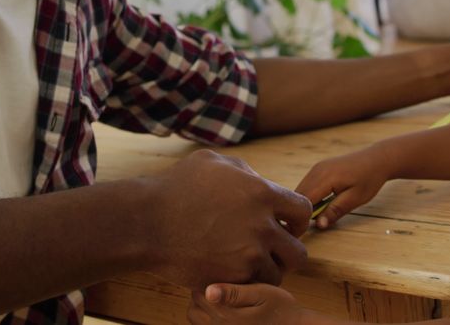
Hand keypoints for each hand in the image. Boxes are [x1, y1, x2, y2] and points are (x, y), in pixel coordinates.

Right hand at [148, 150, 311, 288]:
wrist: (147, 222)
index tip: (286, 225)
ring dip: (267, 270)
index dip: (297, 219)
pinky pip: (254, 287)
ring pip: (278, 274)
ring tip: (250, 264)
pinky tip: (233, 272)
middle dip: (287, 251)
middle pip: (299, 251)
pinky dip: (247, 283)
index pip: (303, 210)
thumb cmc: (175, 187)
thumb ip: (245, 171)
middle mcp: (262, 225)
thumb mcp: (213, 162)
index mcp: (261, 193)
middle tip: (272, 250)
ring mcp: (248, 255)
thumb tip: (261, 181)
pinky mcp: (233, 277)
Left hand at [187, 283, 315, 324]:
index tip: (215, 269)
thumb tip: (209, 290)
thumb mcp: (262, 294)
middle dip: (200, 294)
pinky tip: (223, 308)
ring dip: (202, 308)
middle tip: (217, 283)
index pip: (198, 293)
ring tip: (219, 296)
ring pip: (196, 319)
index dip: (205, 279)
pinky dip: (208, 318)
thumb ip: (235, 292)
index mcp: (226, 315)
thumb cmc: (281, 309)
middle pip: (193, 308)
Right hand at [295, 145, 391, 229]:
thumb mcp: (355, 199)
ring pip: (301, 190)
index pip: (305, 200)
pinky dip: (309, 196)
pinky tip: (322, 203)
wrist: (376, 159)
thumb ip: (335, 211)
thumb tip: (319, 225)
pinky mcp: (318, 168)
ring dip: (306, 203)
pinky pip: (307, 185)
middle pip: (299, 195)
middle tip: (311, 224)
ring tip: (320, 213)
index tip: (304, 230)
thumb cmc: (369, 179)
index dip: (302, 216)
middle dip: (302, 210)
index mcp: (326, 178)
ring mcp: (316, 168)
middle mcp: (317, 170)